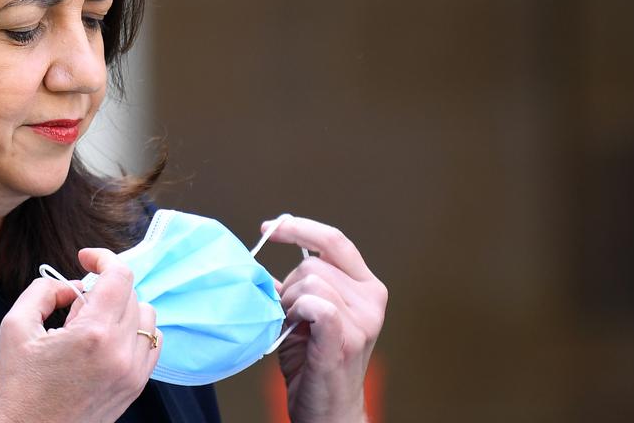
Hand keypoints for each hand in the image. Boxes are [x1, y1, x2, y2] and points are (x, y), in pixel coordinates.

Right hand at [0, 248, 159, 422]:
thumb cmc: (19, 386)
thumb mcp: (15, 325)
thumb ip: (43, 290)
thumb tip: (69, 285)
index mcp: (93, 335)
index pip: (120, 276)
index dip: (103, 258)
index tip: (85, 258)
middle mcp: (121, 353)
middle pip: (131, 294)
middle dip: (102, 289)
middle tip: (71, 308)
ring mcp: (133, 372)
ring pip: (146, 317)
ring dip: (121, 309)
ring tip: (88, 328)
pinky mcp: (136, 386)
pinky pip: (151, 344)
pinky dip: (134, 333)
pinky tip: (105, 341)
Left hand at [262, 216, 387, 422]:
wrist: (328, 409)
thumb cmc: (313, 360)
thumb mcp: (309, 312)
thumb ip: (299, 283)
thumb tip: (261, 254)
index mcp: (367, 286)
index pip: (334, 240)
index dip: (299, 228)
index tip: (268, 228)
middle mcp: (372, 298)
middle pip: (312, 265)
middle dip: (288, 287)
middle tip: (290, 316)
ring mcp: (364, 320)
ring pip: (308, 283)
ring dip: (290, 304)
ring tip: (295, 329)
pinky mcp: (347, 340)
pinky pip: (316, 305)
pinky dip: (298, 312)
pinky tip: (298, 329)